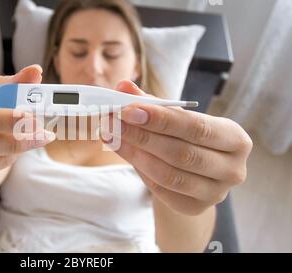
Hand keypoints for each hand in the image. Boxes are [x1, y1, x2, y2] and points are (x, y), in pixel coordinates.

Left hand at [107, 80, 252, 215]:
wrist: (196, 175)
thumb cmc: (188, 139)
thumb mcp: (176, 119)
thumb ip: (152, 102)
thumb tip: (124, 87)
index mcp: (236, 139)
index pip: (197, 128)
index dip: (162, 119)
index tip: (128, 109)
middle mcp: (233, 169)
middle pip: (182, 153)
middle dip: (143, 136)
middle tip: (113, 123)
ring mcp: (216, 193)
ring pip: (169, 175)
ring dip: (135, 154)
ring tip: (112, 137)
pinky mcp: (196, 208)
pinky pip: (162, 190)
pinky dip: (141, 171)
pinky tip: (127, 154)